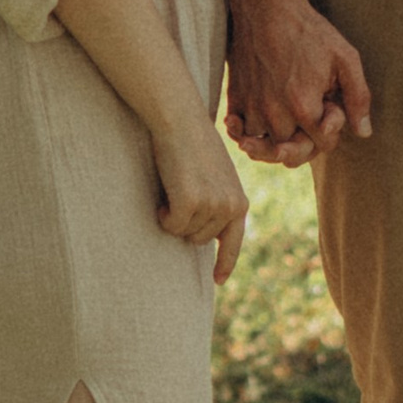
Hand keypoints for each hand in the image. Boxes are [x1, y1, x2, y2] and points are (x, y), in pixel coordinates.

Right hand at [154, 121, 249, 284]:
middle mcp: (231, 208)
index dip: (225, 262)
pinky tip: (167, 190)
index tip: (218, 280)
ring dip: (173, 215)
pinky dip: (163, 213)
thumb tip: (205, 232)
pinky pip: (170, 224)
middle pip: (199, 240)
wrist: (181, 121)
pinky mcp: (191, 203)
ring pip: (183, 233)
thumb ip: (217, 202)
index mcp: (240, 202)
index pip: (234, 241)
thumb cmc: (194, 144)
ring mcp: (212, 207)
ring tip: (176, 185)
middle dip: (185, 223)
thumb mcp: (216, 177)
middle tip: (180, 193)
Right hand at [226, 0, 371, 165]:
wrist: (265, 5)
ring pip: (264, 149)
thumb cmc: (308, 30)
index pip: (322, 145)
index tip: (330, 103)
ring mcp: (252, 108)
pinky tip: (253, 129)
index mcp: (304, 106)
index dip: (331, 128)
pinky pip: (237, 134)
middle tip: (311, 115)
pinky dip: (245, 136)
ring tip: (287, 119)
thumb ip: (357, 97)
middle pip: (293, 153)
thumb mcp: (345, 58)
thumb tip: (363, 132)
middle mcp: (275, 114)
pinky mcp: (235, 99)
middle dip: (307, 139)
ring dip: (278, 140)